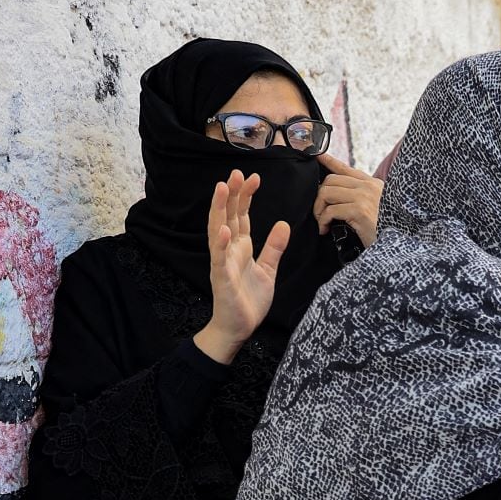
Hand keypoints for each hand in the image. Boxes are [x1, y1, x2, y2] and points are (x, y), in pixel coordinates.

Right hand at [195, 170, 288, 364]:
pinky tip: (224, 230)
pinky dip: (221, 244)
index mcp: (240, 247)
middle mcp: (228, 250)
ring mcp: (223, 263)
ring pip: (218, 230)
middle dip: (231, 194)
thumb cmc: (248, 299)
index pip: (241, 216)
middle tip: (235, 173)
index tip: (253, 177)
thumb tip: (282, 224)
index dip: (245, 196)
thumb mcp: (268, 270)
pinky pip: (220, 259)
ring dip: (219, 209)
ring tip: (221, 189)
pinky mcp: (222, 279)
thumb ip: (274, 247)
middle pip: (227, 216)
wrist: (238, 326)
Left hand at [313, 153, 382, 246]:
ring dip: (319, 209)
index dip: (329, 161)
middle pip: (330, 180)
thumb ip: (362, 197)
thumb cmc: (386, 230)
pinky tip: (325, 229)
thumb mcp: (378, 208)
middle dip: (319, 197)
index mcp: (373, 184)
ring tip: (322, 221)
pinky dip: (323, 221)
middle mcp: (368, 186)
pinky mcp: (360, 210)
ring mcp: (364, 197)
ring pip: (326, 192)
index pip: (345, 168)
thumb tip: (339, 196)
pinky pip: (330, 210)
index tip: (318, 156)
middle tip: (320, 213)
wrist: (397, 245)